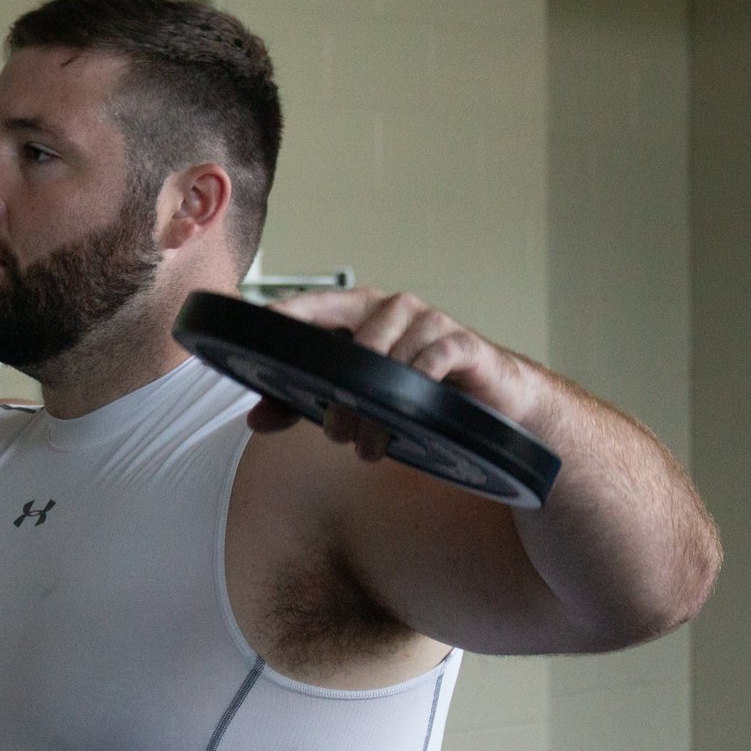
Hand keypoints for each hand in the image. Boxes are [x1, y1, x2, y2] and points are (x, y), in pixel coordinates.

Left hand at [248, 288, 537, 458]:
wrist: (495, 402)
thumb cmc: (418, 392)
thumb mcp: (355, 398)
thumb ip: (302, 403)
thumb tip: (255, 420)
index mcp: (361, 311)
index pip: (314, 304)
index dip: (286, 314)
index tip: (257, 329)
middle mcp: (393, 308)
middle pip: (350, 339)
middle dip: (337, 391)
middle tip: (332, 432)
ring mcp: (429, 321)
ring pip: (387, 358)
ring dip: (374, 409)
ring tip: (368, 446)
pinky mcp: (462, 342)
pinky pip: (430, 360)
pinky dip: (413, 390)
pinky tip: (405, 419)